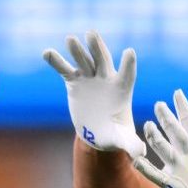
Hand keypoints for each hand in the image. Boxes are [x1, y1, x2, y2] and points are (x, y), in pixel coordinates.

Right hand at [42, 31, 144, 157]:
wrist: (97, 132)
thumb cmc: (114, 134)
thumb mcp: (122, 139)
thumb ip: (131, 143)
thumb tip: (140, 153)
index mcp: (122, 89)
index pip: (127, 74)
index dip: (128, 65)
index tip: (130, 52)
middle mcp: (106, 79)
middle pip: (103, 60)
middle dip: (98, 48)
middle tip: (91, 34)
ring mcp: (90, 78)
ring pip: (84, 60)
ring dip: (77, 50)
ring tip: (71, 39)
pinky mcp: (75, 81)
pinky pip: (65, 69)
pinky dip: (57, 61)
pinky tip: (47, 53)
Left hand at [132, 90, 187, 187]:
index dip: (183, 107)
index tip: (176, 92)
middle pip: (177, 133)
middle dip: (168, 118)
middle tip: (158, 105)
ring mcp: (181, 170)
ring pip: (165, 149)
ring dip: (156, 137)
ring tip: (147, 125)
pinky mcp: (172, 185)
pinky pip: (156, 175)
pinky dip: (146, 168)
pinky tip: (136, 160)